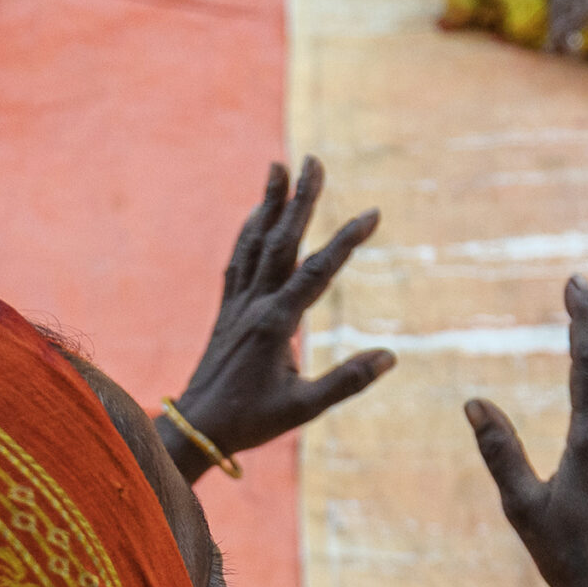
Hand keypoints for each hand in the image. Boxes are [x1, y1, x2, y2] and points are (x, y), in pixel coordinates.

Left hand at [161, 158, 394, 471]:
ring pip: (255, 242)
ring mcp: (238, 304)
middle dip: (300, 199)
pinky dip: (249, 231)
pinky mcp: (227, 310)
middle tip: (313, 159)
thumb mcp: (304, 408)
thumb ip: (347, 381)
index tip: (373, 213)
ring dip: (269, 202)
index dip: (346, 240)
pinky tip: (257, 214)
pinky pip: (239, 259)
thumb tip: (390, 357)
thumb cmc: (252, 421)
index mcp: (276, 324)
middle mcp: (255, 304)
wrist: (197, 427)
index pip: (317, 272)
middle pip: (281, 241)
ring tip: (278, 165)